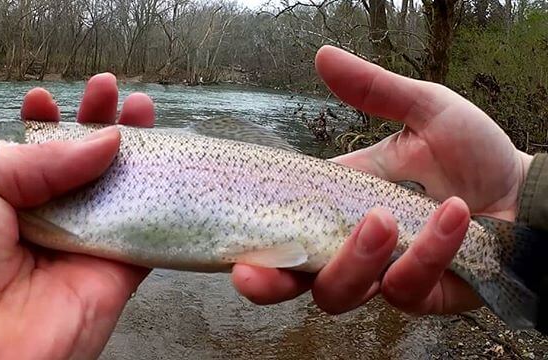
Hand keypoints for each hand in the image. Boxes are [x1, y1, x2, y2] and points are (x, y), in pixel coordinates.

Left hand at [0, 73, 153, 358]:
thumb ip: (35, 157)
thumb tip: (103, 140)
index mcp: (5, 196)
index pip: (33, 149)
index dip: (47, 121)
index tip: (51, 99)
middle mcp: (49, 213)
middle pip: (83, 159)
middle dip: (98, 120)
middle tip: (111, 91)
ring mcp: (86, 236)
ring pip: (120, 183)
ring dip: (136, 146)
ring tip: (141, 108)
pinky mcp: (120, 262)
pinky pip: (149, 223)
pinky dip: (163, 191)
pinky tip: (165, 157)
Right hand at [232, 46, 532, 315]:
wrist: (528, 193)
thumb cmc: (473, 153)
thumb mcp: (424, 111)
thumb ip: (374, 90)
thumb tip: (322, 56)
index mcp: (339, 206)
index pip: (283, 229)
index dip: (251, 243)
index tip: (231, 242)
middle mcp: (351, 247)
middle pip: (294, 280)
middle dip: (268, 283)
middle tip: (252, 273)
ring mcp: (384, 275)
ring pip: (341, 292)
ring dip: (353, 260)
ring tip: (382, 219)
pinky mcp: (422, 295)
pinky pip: (407, 288)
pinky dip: (427, 251)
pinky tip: (455, 215)